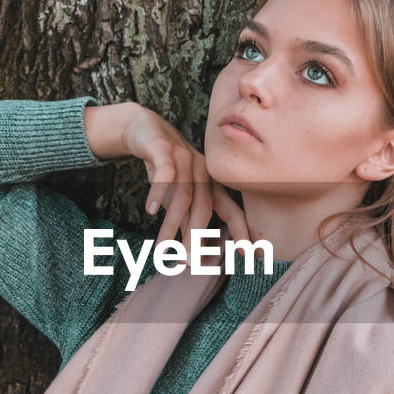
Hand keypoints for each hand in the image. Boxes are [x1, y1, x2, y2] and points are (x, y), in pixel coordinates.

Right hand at [122, 105, 250, 252]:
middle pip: (204, 208)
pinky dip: (159, 191)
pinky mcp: (163, 149)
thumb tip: (194, 256)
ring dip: (171, 225)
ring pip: (183, 195)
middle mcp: (203, 172)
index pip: (231, 211)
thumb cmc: (167, 170)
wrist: (146, 131)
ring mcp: (185, 158)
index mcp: (212, 185)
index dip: (240, 231)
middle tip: (188, 263)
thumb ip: (188, 223)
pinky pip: (164, 172)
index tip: (247, 254)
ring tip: (162, 249)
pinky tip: (151, 210)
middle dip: (197, 237)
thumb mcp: (179, 197)